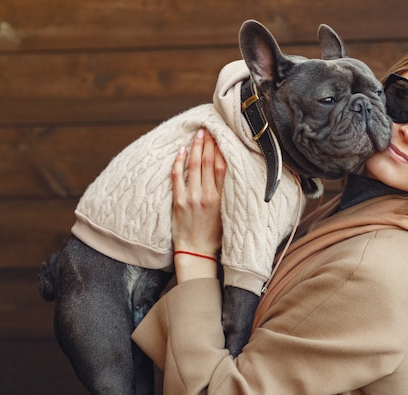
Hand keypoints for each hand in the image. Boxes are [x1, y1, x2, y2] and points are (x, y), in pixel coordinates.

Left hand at [171, 128, 225, 280]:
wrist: (196, 253)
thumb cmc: (214, 236)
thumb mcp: (228, 215)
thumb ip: (228, 196)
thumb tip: (230, 176)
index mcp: (222, 199)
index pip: (222, 168)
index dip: (221, 150)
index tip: (221, 137)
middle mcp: (207, 196)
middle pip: (208, 162)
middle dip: (209, 143)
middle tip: (209, 128)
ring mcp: (191, 197)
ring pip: (194, 165)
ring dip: (196, 147)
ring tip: (198, 134)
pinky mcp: (178, 201)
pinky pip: (177, 176)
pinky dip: (179, 162)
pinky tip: (181, 150)